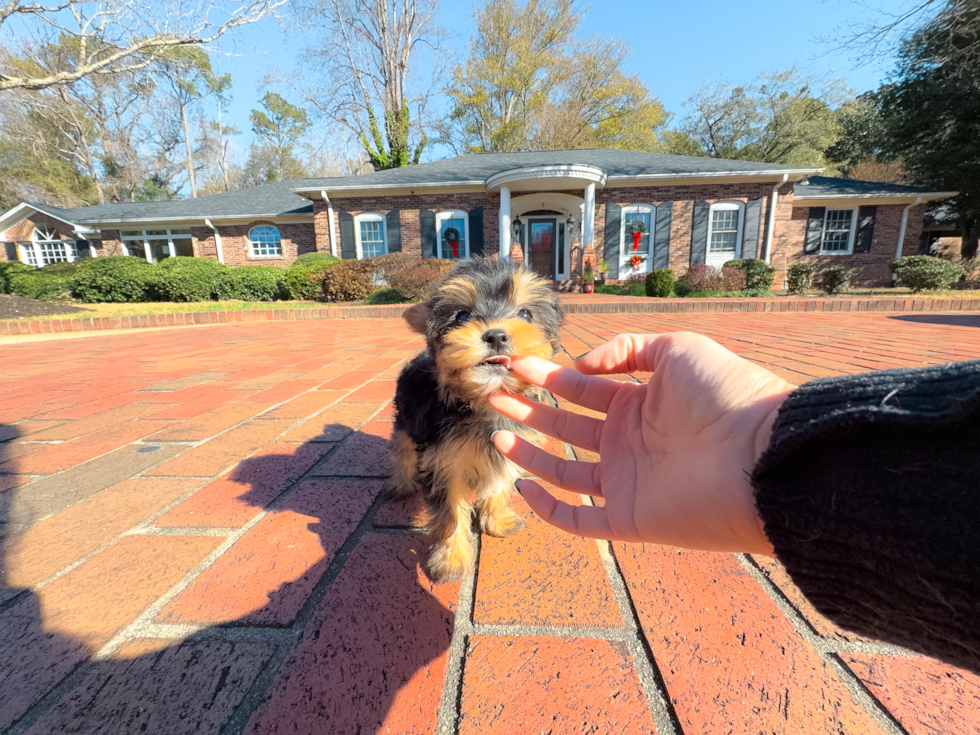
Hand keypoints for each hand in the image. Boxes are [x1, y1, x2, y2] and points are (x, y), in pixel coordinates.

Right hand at [488, 333, 794, 554]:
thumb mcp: (678, 349)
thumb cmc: (728, 395)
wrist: (762, 455)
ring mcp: (627, 480)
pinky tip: (523, 487)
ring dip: (529, 452)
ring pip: (564, 469)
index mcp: (640, 402)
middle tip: (493, 394)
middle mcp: (629, 441)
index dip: (548, 375)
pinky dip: (549, 509)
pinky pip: (579, 519)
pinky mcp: (628, 517)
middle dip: (529, 409)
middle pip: (566, 425)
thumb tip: (581, 368)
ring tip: (497, 431)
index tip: (517, 364)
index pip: (582, 389)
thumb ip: (626, 350)